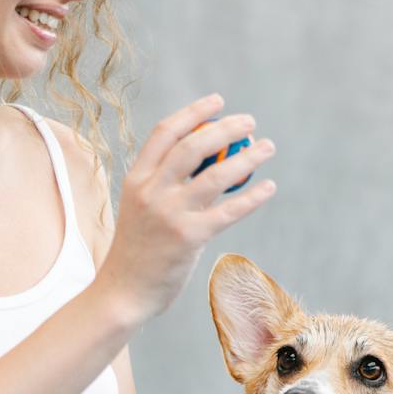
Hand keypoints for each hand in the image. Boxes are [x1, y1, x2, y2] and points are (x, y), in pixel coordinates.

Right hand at [96, 94, 276, 322]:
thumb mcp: (141, 207)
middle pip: (193, 147)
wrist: (124, 291)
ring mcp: (170, 215)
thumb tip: (205, 157)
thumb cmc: (138, 248)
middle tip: (250, 123)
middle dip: (226, 128)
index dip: (194, 112)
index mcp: (137, 179)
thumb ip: (165, 183)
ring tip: (267, 147)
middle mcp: (151, 192)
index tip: (218, 102)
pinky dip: (253, 196)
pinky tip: (269, 187)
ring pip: (216, 175)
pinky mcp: (189, 238)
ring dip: (247, 157)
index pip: (165, 133)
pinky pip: (229, 211)